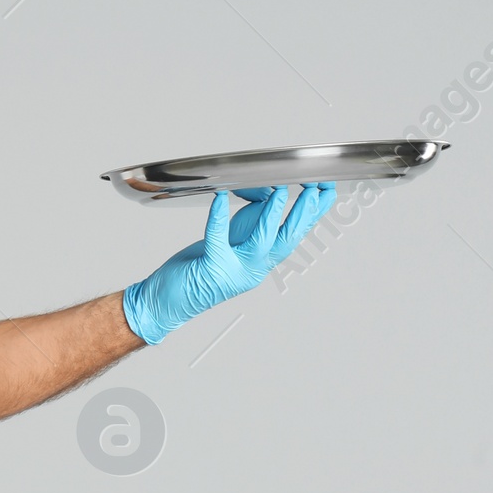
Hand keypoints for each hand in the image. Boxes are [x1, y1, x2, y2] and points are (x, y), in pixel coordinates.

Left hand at [121, 182, 336, 344]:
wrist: (166, 303)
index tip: (327, 192)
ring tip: (282, 191)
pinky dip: (219, 218)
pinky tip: (220, 199)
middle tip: (316, 189)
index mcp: (261, 262)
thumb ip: (251, 221)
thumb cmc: (198, 270)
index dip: (313, 215)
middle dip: (304, 214)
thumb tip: (267, 193)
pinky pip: (217, 239)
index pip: (294, 236)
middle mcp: (253, 269)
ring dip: (273, 216)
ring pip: (262, 243)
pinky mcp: (211, 269)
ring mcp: (234, 271)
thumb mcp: (232, 241)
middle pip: (287, 240)